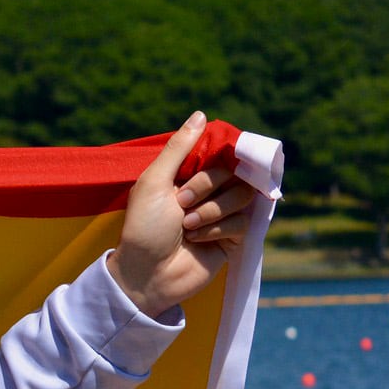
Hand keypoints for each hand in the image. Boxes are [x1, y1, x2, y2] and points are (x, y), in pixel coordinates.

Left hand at [106, 111, 257, 317]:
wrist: (147, 273)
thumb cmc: (144, 227)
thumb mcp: (153, 182)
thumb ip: (177, 149)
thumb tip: (200, 114)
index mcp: (187, 175)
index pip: (219, 153)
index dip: (220, 155)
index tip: (212, 159)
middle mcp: (208, 191)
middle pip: (233, 172)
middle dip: (205, 186)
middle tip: (181, 203)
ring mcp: (222, 214)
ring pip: (243, 195)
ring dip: (212, 210)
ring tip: (187, 226)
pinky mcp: (233, 237)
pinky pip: (244, 221)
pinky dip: (218, 229)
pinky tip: (198, 240)